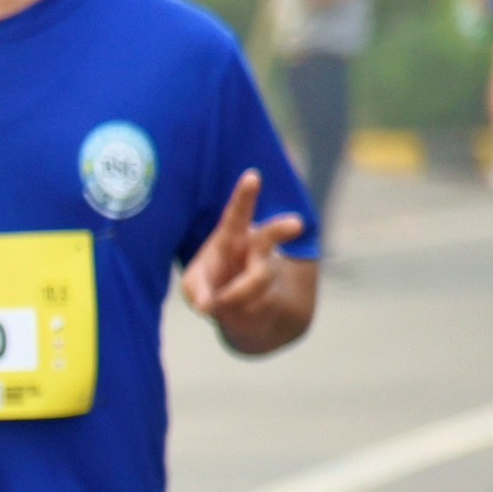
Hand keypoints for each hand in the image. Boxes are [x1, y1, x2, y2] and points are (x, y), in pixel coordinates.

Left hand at [180, 169, 306, 330]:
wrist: (247, 316)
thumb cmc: (212, 285)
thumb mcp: (194, 284)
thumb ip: (196, 290)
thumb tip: (206, 307)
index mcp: (231, 238)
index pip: (237, 214)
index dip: (244, 196)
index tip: (252, 175)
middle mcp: (253, 250)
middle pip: (268, 237)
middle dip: (280, 229)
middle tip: (298, 223)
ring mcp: (267, 272)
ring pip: (258, 280)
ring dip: (237, 295)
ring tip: (220, 303)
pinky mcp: (274, 296)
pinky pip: (255, 308)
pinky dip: (237, 315)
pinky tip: (234, 314)